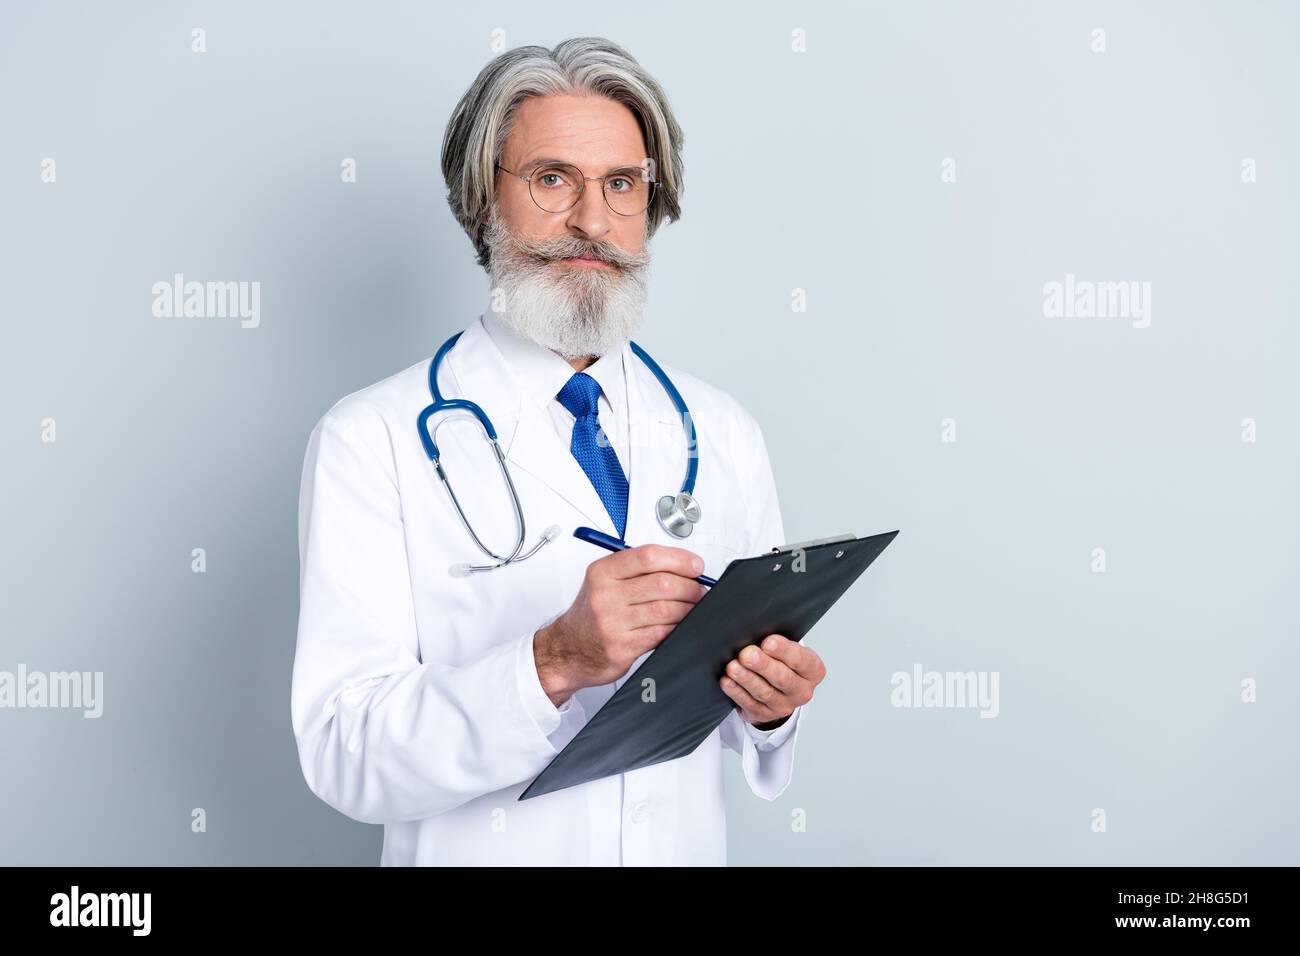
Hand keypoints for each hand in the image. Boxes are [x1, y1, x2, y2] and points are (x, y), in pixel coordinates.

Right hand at [535, 544, 707, 705]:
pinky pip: (661, 633)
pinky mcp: (621, 646)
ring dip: (688, 608)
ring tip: (693, 607)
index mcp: (602, 572)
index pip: (648, 556)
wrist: (567, 650)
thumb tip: (682, 566)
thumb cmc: (590, 615)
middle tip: (699, 590)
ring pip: (666, 609)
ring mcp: (612, 622)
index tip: (695, 565)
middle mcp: (605, 595)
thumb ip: (637, 571)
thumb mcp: (604, 582)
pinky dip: (677, 627)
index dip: (679, 559)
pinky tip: (679, 625)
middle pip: (662, 583)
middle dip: (690, 586)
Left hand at [720, 634, 823, 729]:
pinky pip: (749, 703)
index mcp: (812, 670)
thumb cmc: (781, 661)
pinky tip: (727, 682)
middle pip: (782, 678)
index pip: (801, 660)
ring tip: (733, 667)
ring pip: (764, 692)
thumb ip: (776, 642)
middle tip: (747, 654)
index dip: (784, 651)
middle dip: (763, 665)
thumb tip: (753, 629)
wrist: (777, 688)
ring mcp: (784, 705)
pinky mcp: (764, 714)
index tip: (768, 642)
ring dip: (746, 678)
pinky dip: (737, 692)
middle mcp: (802, 690)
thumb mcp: (786, 649)